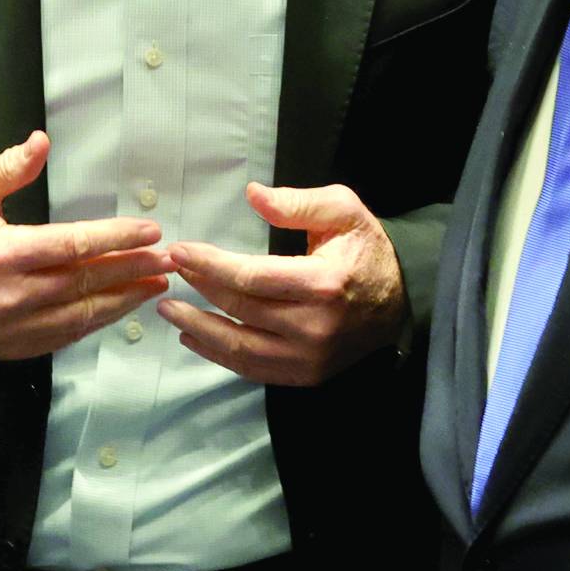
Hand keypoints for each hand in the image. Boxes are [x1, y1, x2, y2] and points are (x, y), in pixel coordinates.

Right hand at [0, 131, 173, 360]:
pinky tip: (121, 305)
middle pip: (86, 281)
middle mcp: (11, 296)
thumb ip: (7, 168)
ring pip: (82, 315)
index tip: (151, 231)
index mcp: (1, 254)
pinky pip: (66, 336)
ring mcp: (13, 328)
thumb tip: (41, 142)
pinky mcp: (14, 348)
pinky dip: (97, 320)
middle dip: (133, 269)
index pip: (73, 245)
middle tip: (170, 258)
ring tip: (157, 283)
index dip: (116, 238)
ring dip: (125, 299)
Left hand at [159, 183, 406, 385]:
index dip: (210, 265)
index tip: (180, 251)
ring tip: (168, 310)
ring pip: (240, 348)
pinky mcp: (307, 375)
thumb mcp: (343, 211)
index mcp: (324, 282)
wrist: (401, 300)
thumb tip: (253, 195)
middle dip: (199, 289)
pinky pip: (253, 369)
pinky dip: (219, 355)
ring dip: (198, 329)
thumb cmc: (366, 249)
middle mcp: (315, 325)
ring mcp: (310, 356)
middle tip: (171, 270)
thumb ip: (298, 203)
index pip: (252, 277)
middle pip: (241, 309)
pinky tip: (195, 337)